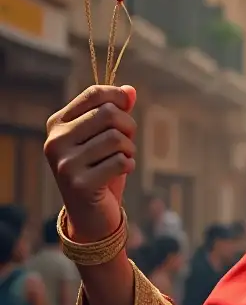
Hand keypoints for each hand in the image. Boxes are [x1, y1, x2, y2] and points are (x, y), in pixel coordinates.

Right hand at [44, 85, 136, 242]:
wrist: (90, 214)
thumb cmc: (100, 169)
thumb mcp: (107, 137)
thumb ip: (116, 112)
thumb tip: (130, 90)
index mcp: (57, 124)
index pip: (93, 94)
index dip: (118, 97)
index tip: (127, 106)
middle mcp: (55, 141)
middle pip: (109, 114)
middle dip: (128, 126)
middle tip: (127, 143)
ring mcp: (64, 163)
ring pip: (117, 138)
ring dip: (130, 149)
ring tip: (122, 159)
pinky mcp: (79, 184)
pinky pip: (120, 162)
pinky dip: (129, 165)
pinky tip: (120, 172)